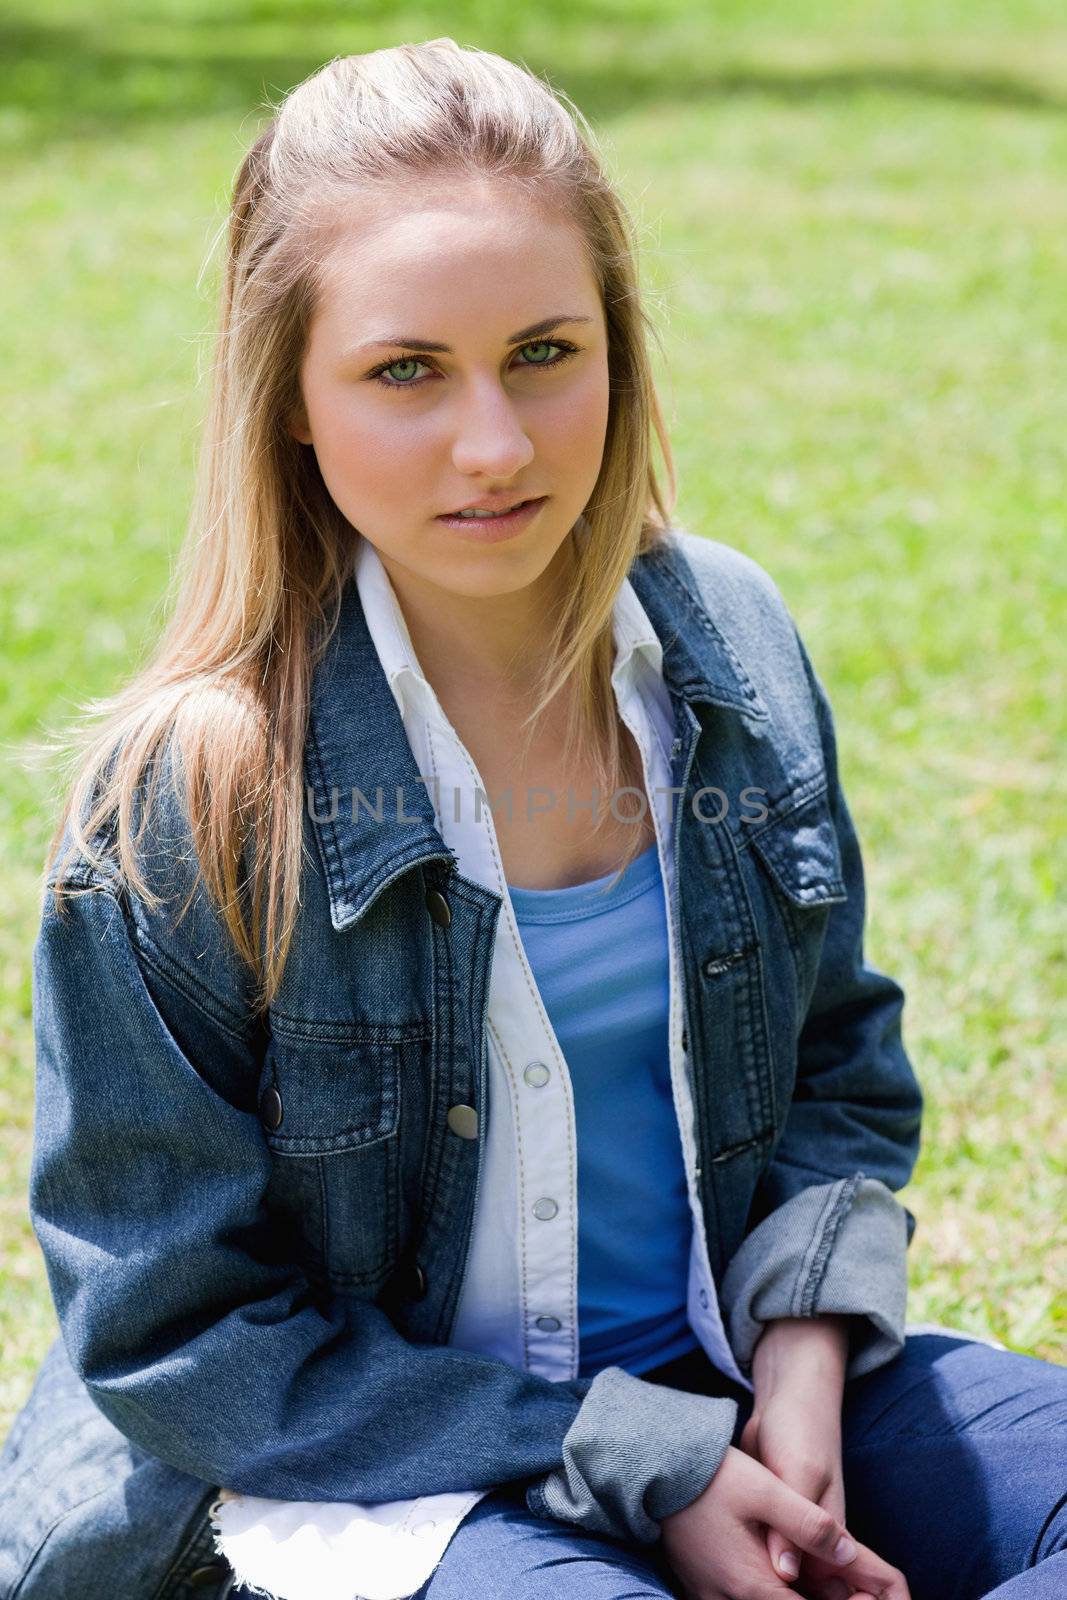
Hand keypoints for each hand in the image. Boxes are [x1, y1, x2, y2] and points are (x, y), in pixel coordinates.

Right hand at [659, 1443, 909, 1599]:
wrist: (655, 1467)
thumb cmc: (713, 1476)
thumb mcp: (767, 1491)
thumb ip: (810, 1525)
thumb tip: (850, 1554)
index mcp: (752, 1585)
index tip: (858, 1596)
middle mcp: (727, 1599)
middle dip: (808, 1598)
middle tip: (837, 1585)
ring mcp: (707, 1594)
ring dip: (783, 1595)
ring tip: (804, 1579)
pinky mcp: (695, 1583)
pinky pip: (731, 1599)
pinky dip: (758, 1592)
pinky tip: (772, 1575)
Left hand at [740, 1317, 907, 1599]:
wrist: (786, 1397)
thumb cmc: (802, 1431)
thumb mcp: (800, 1473)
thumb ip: (795, 1524)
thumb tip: (784, 1573)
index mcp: (830, 1540)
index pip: (825, 1592)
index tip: (773, 1598)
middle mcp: (812, 1543)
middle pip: (800, 1589)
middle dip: (777, 1592)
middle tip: (728, 1593)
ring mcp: (787, 1531)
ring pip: (773, 1574)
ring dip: (756, 1579)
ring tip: (714, 1585)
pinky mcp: (765, 1520)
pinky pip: (756, 1551)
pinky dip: (744, 1559)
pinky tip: (712, 1567)